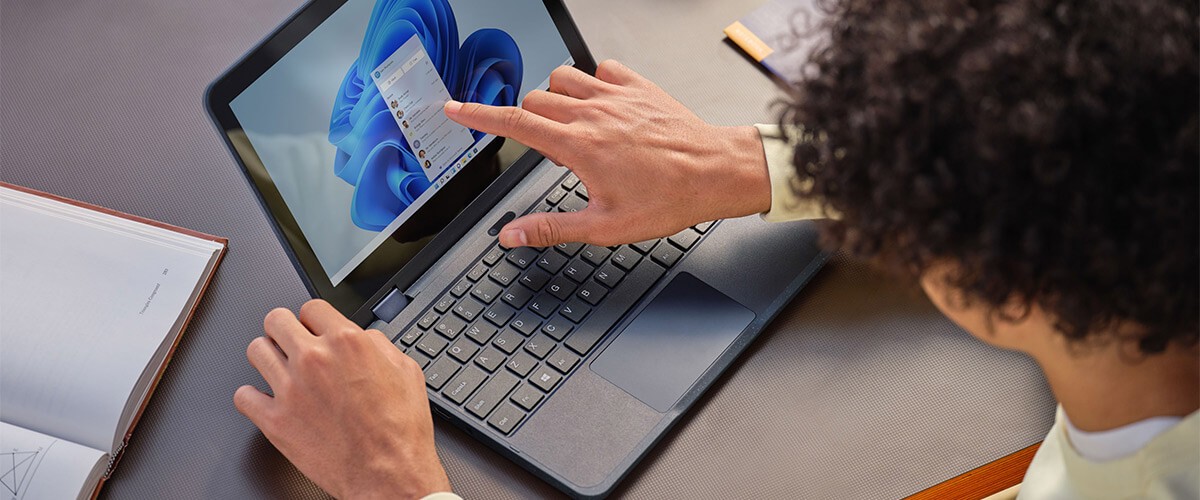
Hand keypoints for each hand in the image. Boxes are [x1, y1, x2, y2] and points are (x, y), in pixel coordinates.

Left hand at [234, 300, 450, 499]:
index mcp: (346, 342)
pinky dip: (253, 396)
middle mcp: (314, 360)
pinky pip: (243, 396)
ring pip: (255, 351)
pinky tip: (268, 399)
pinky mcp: (275, 421)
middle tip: (291, 342)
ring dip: (268, 356)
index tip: (314, 328)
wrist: (389, 474)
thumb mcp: (406, 372)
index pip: (312, 307)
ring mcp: (290, 389)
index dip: (314, 318)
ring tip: (279, 367)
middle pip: (275, 320)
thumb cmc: (400, 430)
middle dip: (285, 329)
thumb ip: (379, 345)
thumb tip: (364, 338)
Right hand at [444, 60, 771, 247]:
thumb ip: (551, 228)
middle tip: (547, 149)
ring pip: (562, 79)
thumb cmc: (668, 199)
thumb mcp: (605, 227)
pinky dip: (593, 83)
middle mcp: (592, 114)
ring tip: (572, 127)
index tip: (455, 109)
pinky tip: (603, 106)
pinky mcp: (638, 87)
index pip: (513, 123)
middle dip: (526, 119)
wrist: (716, 172)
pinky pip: (601, 69)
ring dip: (556, 98)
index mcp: (577, 146)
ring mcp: (615, 95)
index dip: (477, 115)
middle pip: (533, 100)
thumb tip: (511, 236)